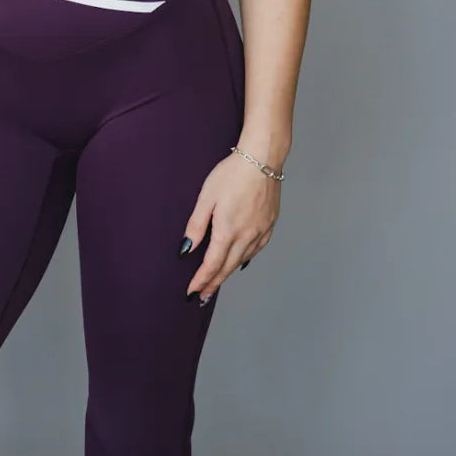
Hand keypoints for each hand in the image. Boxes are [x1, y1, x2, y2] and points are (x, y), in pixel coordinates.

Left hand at [182, 150, 279, 301]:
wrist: (262, 158)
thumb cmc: (232, 174)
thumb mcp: (207, 197)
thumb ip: (196, 226)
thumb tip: (186, 249)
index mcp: (228, 230)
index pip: (212, 264)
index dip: (201, 280)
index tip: (192, 292)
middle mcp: (246, 235)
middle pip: (228, 267)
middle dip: (213, 283)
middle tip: (202, 297)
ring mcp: (261, 231)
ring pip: (242, 260)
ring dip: (228, 273)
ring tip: (217, 283)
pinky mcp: (270, 224)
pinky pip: (256, 249)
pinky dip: (246, 259)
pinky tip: (240, 261)